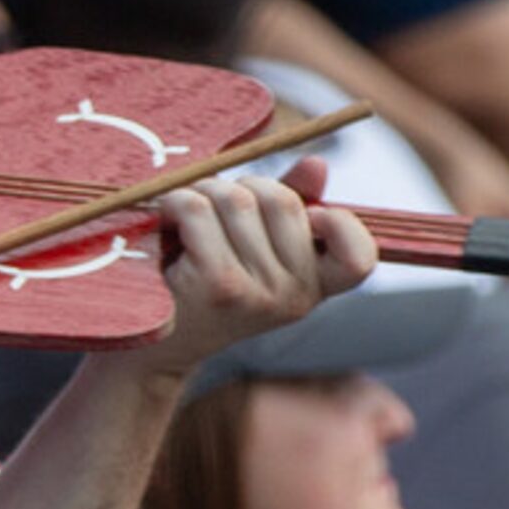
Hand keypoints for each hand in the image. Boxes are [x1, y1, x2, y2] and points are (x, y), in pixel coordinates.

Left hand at [139, 157, 373, 375]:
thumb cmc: (201, 281)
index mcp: (313, 288)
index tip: (308, 217)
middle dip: (241, 188)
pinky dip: (174, 203)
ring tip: (185, 220)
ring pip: (235, 199)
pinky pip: (198, 208)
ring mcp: (258, 294)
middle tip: (214, 210)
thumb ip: (288, 207)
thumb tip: (317, 164)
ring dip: (201, 192)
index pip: (360, 258)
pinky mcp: (217, 285)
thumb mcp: (253, 247)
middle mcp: (293, 299)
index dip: (339, 224)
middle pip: (282, 200)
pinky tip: (166, 227)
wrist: (148, 344)